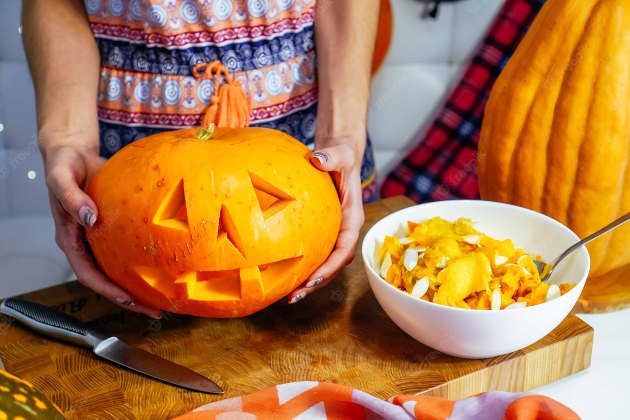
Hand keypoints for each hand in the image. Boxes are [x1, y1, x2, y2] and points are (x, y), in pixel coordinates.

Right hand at [43, 144, 161, 318]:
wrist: (72, 153)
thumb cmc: (64, 165)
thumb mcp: (61, 179)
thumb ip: (72, 199)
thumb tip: (89, 218)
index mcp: (70, 239)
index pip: (88, 274)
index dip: (108, 290)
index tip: (129, 301)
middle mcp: (84, 244)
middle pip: (106, 280)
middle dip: (129, 299)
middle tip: (156, 311)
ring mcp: (98, 239)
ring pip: (118, 269)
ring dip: (138, 286)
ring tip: (163, 298)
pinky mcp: (111, 230)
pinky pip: (127, 250)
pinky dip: (142, 262)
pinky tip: (163, 265)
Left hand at [288, 140, 364, 302]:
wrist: (339, 155)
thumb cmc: (341, 155)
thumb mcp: (340, 153)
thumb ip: (331, 156)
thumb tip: (318, 158)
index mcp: (353, 218)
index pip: (345, 248)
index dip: (331, 266)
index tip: (313, 278)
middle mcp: (346, 230)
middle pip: (335, 264)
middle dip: (317, 282)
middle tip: (295, 295)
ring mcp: (335, 233)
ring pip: (326, 264)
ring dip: (310, 282)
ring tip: (289, 296)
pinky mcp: (324, 232)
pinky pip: (315, 254)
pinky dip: (304, 267)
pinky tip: (284, 276)